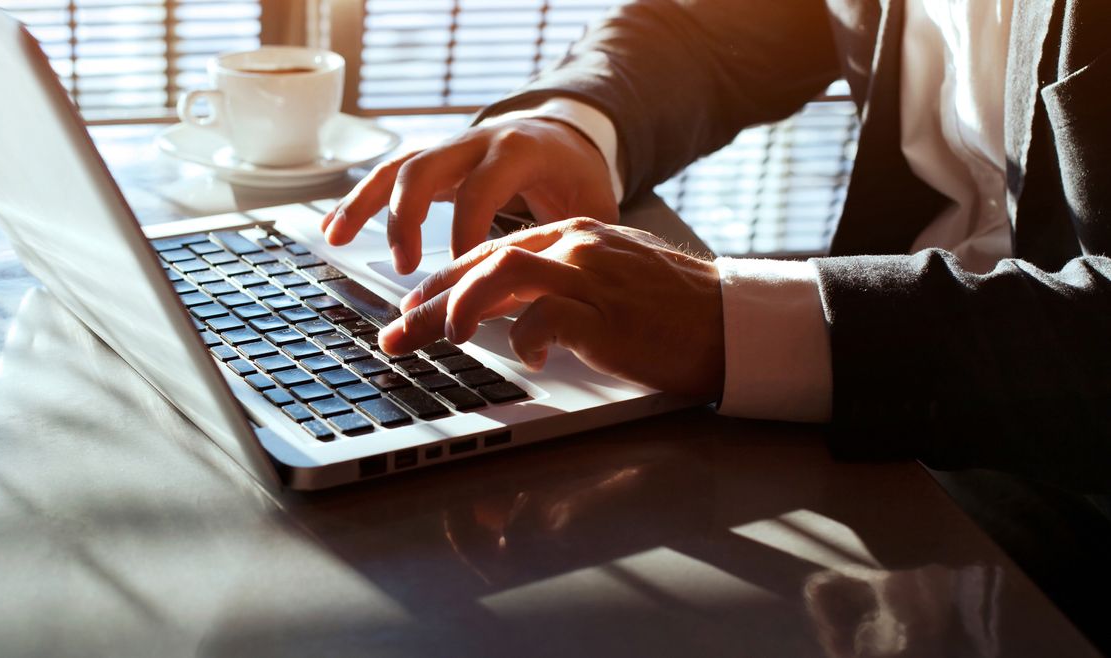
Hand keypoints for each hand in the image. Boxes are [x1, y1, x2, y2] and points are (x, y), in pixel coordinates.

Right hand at [322, 117, 618, 274]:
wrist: (567, 134)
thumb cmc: (577, 177)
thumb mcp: (591, 206)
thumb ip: (571, 245)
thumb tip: (554, 298)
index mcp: (519, 151)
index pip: (480, 190)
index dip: (465, 236)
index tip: (462, 281)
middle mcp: (477, 142)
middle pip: (425, 169)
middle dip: (407, 218)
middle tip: (406, 268)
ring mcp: (450, 147)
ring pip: (397, 167)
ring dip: (364, 204)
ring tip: (337, 240)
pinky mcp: (433, 159)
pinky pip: (388, 173)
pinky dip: (358, 200)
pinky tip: (333, 229)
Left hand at [378, 218, 725, 400]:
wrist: (729, 322)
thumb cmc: (669, 312)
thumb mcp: (606, 283)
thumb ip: (556, 287)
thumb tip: (503, 315)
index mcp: (572, 235)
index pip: (489, 252)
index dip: (442, 283)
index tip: (411, 312)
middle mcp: (575, 245)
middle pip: (481, 263)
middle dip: (429, 302)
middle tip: (394, 337)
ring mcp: (591, 275)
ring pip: (503, 273)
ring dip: (461, 307)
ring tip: (442, 339)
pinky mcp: (607, 312)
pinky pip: (547, 317)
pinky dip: (524, 338)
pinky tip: (525, 358)